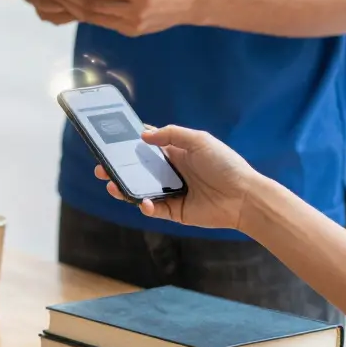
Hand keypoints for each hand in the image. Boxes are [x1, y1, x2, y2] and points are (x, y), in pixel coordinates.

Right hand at [94, 125, 261, 231]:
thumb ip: (171, 134)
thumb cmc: (225, 164)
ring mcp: (172, 192)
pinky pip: (155, 209)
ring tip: (112, 185)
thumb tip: (143, 135)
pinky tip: (143, 202)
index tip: (110, 143)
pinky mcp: (176, 212)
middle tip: (101, 168)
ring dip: (125, 188)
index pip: (147, 147)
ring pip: (141, 191)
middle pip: (138, 170)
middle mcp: (171, 172)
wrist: (244, 196)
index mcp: (176, 153)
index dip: (129, 145)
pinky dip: (146, 206)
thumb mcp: (199, 140)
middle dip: (119, 169)